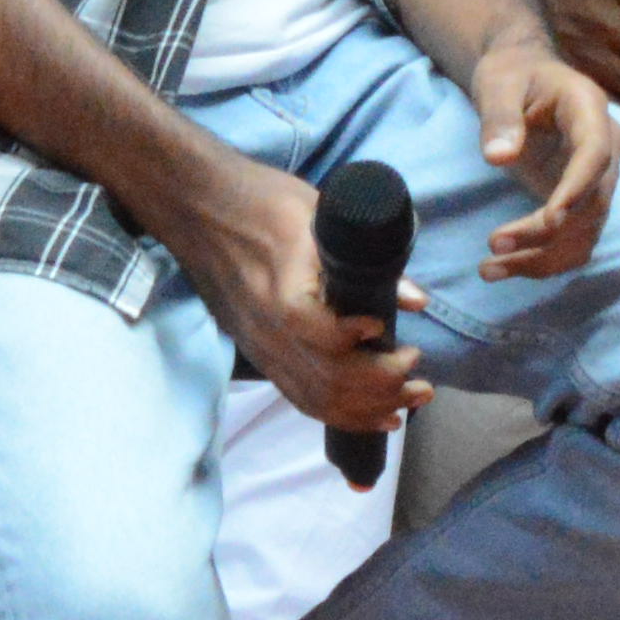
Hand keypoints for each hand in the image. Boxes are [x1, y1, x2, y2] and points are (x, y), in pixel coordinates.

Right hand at [177, 150, 434, 433]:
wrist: (198, 208)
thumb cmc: (261, 203)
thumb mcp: (319, 216)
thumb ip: (367, 261)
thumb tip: (415, 301)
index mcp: (280, 295)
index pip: (322, 338)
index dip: (361, 343)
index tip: (386, 329)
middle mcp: (268, 333)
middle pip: (328, 381)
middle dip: (383, 387)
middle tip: (421, 378)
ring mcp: (262, 350)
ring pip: (318, 399)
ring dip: (370, 409)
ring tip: (411, 402)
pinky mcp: (261, 357)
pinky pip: (302, 398)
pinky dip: (343, 414)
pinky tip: (376, 416)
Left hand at [467, 37, 619, 276]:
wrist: (524, 77)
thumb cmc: (512, 75)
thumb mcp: (498, 84)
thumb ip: (499, 117)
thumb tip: (498, 157)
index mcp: (590, 110)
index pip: (595, 155)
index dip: (576, 190)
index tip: (549, 221)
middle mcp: (606, 147)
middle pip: (591, 202)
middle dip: (546, 233)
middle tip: (495, 247)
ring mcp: (599, 178)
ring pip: (586, 230)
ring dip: (544, 257)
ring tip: (490, 270)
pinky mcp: (583, 201)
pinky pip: (575, 240)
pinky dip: (546, 260)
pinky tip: (507, 269)